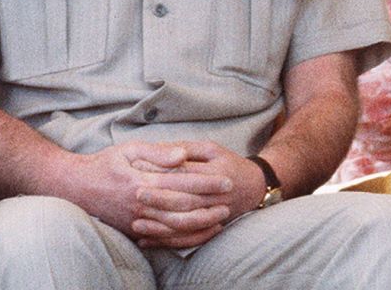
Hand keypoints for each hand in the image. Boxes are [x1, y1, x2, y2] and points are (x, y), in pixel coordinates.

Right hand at [68, 141, 232, 247]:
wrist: (75, 188)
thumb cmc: (105, 164)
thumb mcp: (129, 149)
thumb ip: (158, 152)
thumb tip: (183, 154)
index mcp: (141, 181)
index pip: (182, 183)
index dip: (206, 183)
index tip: (226, 180)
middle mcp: (140, 204)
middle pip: (182, 208)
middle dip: (209, 204)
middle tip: (230, 200)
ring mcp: (136, 221)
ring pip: (175, 227)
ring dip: (201, 224)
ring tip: (221, 218)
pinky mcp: (133, 231)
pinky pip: (163, 239)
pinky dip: (184, 238)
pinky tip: (200, 233)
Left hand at [132, 141, 267, 247]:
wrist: (254, 187)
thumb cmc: (229, 164)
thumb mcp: (212, 149)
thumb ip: (187, 148)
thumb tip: (161, 149)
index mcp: (216, 173)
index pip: (186, 174)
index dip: (163, 174)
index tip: (140, 172)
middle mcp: (216, 196)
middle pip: (185, 200)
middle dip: (159, 200)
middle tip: (135, 197)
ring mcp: (215, 215)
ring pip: (185, 223)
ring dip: (160, 225)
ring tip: (136, 223)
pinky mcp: (211, 228)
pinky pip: (188, 239)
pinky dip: (167, 241)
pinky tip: (147, 240)